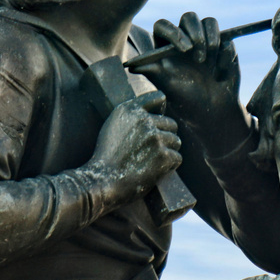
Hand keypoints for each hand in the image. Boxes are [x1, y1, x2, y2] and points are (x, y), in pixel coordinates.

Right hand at [84, 91, 181, 205]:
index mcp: (130, 110)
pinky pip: (177, 158)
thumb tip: (154, 113)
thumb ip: (131, 115)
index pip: (158, 98)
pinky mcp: (163, 155)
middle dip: (165, 136)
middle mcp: (144, 120)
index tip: (158, 122)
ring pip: (176, 141)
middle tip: (152, 150)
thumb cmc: (106, 156)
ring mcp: (155, 137)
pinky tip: (156, 170)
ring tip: (152, 161)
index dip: (161, 110)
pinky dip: (169, 166)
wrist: (102, 181)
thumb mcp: (112, 125)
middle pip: (171, 124)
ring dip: (168, 151)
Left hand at [131, 13, 246, 139]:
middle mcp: (185, 38)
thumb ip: (152, 73)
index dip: (173, 32)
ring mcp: (206, 40)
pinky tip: (219, 74)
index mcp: (166, 44)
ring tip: (208, 65)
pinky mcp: (224, 46)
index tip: (184, 49)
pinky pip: (227, 40)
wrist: (210, 111)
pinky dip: (224, 55)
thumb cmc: (184, 99)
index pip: (164, 26)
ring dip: (211, 40)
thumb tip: (131, 66)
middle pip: (189, 17)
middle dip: (196, 33)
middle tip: (198, 57)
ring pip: (209, 22)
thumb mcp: (167, 87)